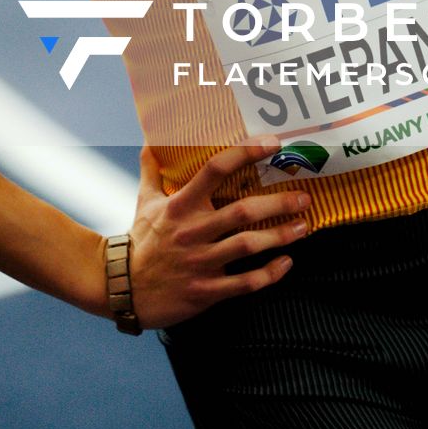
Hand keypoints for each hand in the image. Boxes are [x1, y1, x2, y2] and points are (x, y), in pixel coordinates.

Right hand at [125, 139, 311, 328]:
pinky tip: (286, 263)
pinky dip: (269, 274)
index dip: (245, 153)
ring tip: (303, 226)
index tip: (273, 143)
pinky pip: (244, 283)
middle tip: (304, 197)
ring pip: (248, 246)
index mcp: (180, 205)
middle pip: (243, 211)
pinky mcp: (206, 291)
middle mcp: (193, 231)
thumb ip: (152, 168)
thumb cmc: (140, 240)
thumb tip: (150, 137)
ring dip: (280, 236)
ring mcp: (201, 263)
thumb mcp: (144, 200)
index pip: (215, 169)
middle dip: (278, 203)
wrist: (123, 288)